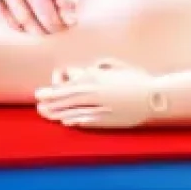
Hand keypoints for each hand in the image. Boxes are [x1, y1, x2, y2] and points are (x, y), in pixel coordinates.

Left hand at [35, 58, 153, 128]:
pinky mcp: (108, 120)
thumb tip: (88, 69)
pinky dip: (76, 121)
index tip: (39, 93)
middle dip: (50, 103)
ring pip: (74, 111)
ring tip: (46, 115)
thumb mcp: (114, 66)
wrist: (154, 96)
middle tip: (37, 106)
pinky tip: (67, 123)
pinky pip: (88, 120)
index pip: (67, 86)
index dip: (51, 91)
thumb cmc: (136, 78)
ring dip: (58, 113)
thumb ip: (99, 67)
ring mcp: (100, 108)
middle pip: (66, 99)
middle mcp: (94, 92)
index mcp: (94, 77)